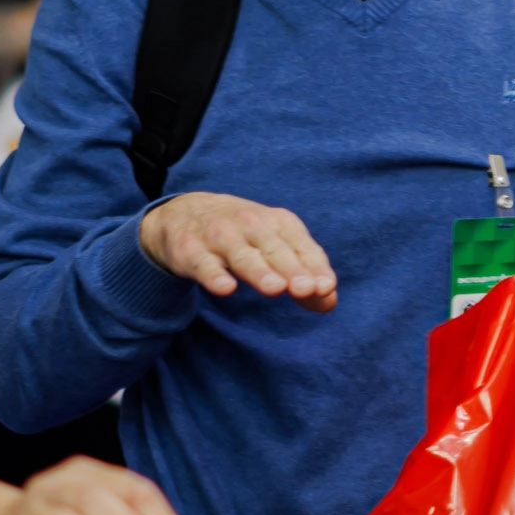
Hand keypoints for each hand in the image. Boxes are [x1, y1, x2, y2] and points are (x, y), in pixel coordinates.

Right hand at [139, 192, 338, 308]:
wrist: (185, 213)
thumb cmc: (244, 234)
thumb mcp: (275, 247)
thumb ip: (303, 274)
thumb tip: (328, 302)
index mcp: (277, 222)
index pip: (301, 245)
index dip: (315, 266)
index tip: (326, 287)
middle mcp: (250, 224)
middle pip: (274, 249)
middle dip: (291, 268)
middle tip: (307, 288)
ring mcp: (219, 236)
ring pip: (241, 255)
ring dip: (259, 271)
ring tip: (276, 288)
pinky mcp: (191, 251)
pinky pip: (204, 264)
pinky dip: (214, 275)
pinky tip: (226, 288)